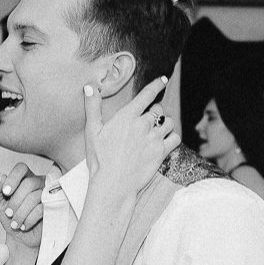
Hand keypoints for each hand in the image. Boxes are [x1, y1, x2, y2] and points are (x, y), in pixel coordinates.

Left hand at [0, 162, 45, 248]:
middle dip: (15, 201)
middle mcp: (38, 183)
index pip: (21, 168)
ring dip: (20, 213)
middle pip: (28, 183)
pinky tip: (24, 225)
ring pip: (35, 197)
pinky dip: (29, 219)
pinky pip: (41, 209)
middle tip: (8, 213)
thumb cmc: (10, 217)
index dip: (13, 178)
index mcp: (24, 178)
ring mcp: (47, 195)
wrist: (20, 238)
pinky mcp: (52, 207)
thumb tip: (1, 177)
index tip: (5, 192)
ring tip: (15, 223)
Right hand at [84, 77, 179, 206]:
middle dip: (155, 112)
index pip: (147, 94)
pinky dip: (172, 138)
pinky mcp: (161, 152)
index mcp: (127, 116)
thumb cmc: (100, 159)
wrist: (113, 184)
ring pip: (168, 122)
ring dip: (164, 124)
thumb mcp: (92, 131)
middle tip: (148, 120)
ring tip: (157, 131)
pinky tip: (165, 142)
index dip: (157, 84)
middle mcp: (143, 124)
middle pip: (158, 109)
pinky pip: (175, 138)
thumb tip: (88, 87)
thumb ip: (92, 107)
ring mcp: (154, 138)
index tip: (163, 80)